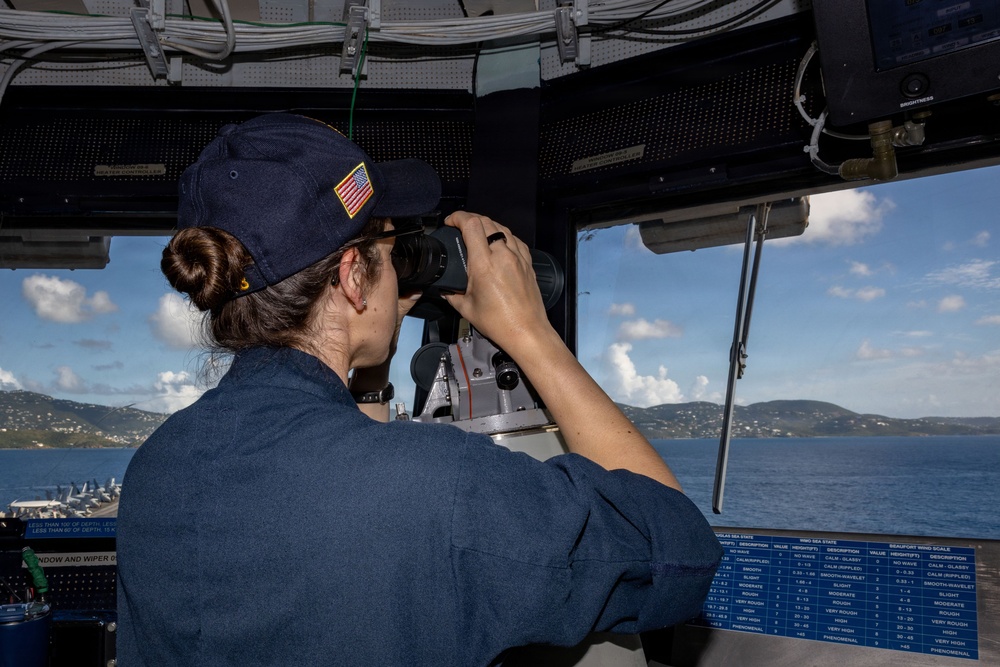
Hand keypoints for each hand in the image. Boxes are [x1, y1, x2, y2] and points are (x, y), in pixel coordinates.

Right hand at [440, 211, 552, 357]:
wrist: (526, 331)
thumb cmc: (499, 323)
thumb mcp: (465, 308)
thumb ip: (450, 293)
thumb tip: (444, 286)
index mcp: (485, 265)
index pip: (471, 225)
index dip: (458, 217)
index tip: (451, 221)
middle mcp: (503, 256)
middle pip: (486, 221)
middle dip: (470, 218)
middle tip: (459, 226)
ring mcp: (518, 258)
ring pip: (502, 227)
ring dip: (487, 225)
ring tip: (477, 232)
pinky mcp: (528, 263)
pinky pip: (515, 239)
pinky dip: (503, 235)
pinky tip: (497, 243)